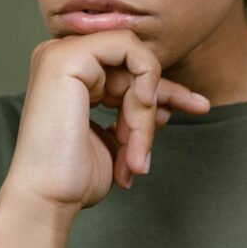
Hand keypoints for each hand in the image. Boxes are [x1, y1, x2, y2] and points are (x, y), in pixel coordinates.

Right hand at [5, 30, 210, 212]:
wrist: (48, 199)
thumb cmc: (75, 177)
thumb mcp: (118, 137)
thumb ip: (136, 112)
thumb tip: (169, 104)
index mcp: (69, 74)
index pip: (129, 70)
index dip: (164, 90)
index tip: (198, 107)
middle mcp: (61, 57)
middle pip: (134, 66)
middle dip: (155, 107)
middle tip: (148, 149)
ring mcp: (60, 53)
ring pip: (135, 63)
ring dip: (145, 112)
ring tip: (135, 152)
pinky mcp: (67, 57)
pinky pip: (129, 48)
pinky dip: (146, 77)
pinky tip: (142, 105)